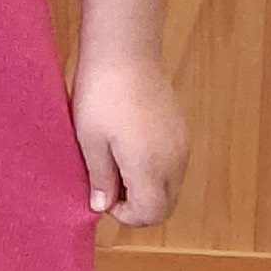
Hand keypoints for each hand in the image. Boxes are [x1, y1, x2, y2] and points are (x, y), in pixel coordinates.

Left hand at [73, 48, 186, 228]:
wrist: (125, 53)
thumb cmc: (100, 96)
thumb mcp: (89, 140)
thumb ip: (100, 178)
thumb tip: (102, 207)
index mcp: (151, 168)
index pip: (151, 214)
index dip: (125, 216)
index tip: (102, 197)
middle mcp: (174, 161)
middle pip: (165, 205)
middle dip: (137, 205)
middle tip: (106, 185)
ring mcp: (182, 145)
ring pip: (170, 186)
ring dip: (145, 187)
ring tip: (113, 164)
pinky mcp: (181, 131)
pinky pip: (172, 165)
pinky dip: (153, 169)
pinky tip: (127, 148)